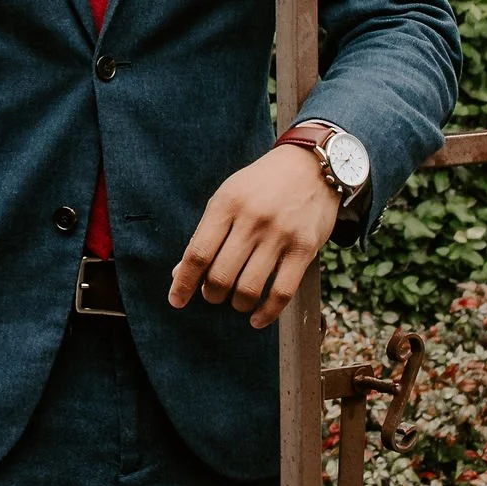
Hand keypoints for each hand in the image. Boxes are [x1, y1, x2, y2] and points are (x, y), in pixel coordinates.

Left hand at [168, 142, 338, 330]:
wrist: (310, 166)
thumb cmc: (261, 185)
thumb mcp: (227, 197)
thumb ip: (205, 234)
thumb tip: (180, 274)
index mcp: (226, 204)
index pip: (197, 253)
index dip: (184, 283)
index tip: (176, 301)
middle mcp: (252, 219)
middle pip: (221, 275)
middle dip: (212, 295)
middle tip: (214, 295)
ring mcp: (280, 234)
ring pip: (249, 288)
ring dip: (237, 304)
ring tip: (236, 302)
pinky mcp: (304, 248)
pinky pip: (282, 292)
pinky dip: (266, 313)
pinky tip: (257, 319)